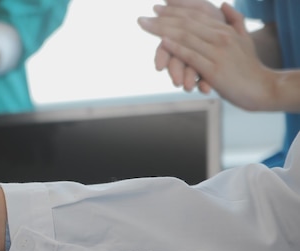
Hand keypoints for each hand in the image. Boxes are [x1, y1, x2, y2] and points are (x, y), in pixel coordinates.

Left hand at [139, 2, 275, 109]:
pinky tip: (162, 41)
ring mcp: (218, 51)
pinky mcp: (214, 68)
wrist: (262, 88)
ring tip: (145, 25)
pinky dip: (176, 47)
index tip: (158, 7)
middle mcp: (221, 36)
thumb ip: (234, 20)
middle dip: (162, 18)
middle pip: (186, 23)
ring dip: (162, 30)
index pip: (195, 15)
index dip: (175, 9)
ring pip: (185, 36)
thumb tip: (223, 5)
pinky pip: (191, 55)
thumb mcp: (244, 39)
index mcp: (225, 29)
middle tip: (143, 17)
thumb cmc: (250, 67)